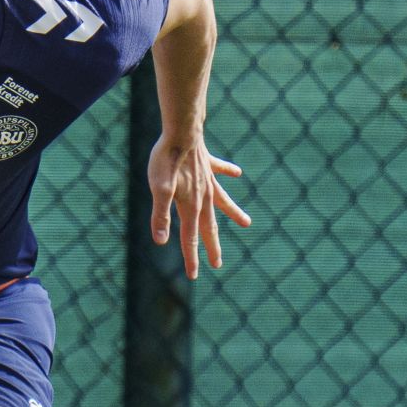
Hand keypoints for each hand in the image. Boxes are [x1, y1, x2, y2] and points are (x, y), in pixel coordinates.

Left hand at [148, 133, 249, 278]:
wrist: (182, 131)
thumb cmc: (167, 160)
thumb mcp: (159, 190)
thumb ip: (160, 216)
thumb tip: (161, 242)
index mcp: (191, 205)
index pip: (190, 238)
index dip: (191, 257)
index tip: (194, 276)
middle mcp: (204, 196)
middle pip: (209, 226)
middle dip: (212, 246)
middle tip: (218, 264)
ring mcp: (208, 180)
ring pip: (223, 201)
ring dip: (233, 213)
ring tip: (247, 224)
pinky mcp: (208, 164)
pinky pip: (221, 170)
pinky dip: (228, 172)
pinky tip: (237, 174)